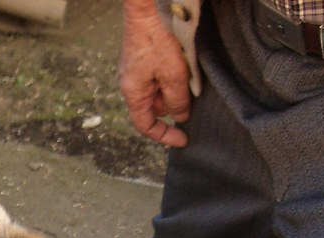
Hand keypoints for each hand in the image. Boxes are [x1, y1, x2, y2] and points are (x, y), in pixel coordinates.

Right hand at [119, 0, 192, 147]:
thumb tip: (180, 116)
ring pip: (158, 92)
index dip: (164, 135)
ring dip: (174, 91)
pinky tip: (182, 67)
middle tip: (192, 101)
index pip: (145, 125)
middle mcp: (131, 85)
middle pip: (153, 108)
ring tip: (188, 78)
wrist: (146, 9)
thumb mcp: (173, 74)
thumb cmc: (156, 39)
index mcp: (133, 93)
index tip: (183, 139)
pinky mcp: (142, 59)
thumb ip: (177, 99)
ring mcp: (136, 72)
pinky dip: (171, 79)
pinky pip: (157, 78)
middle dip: (173, 108)